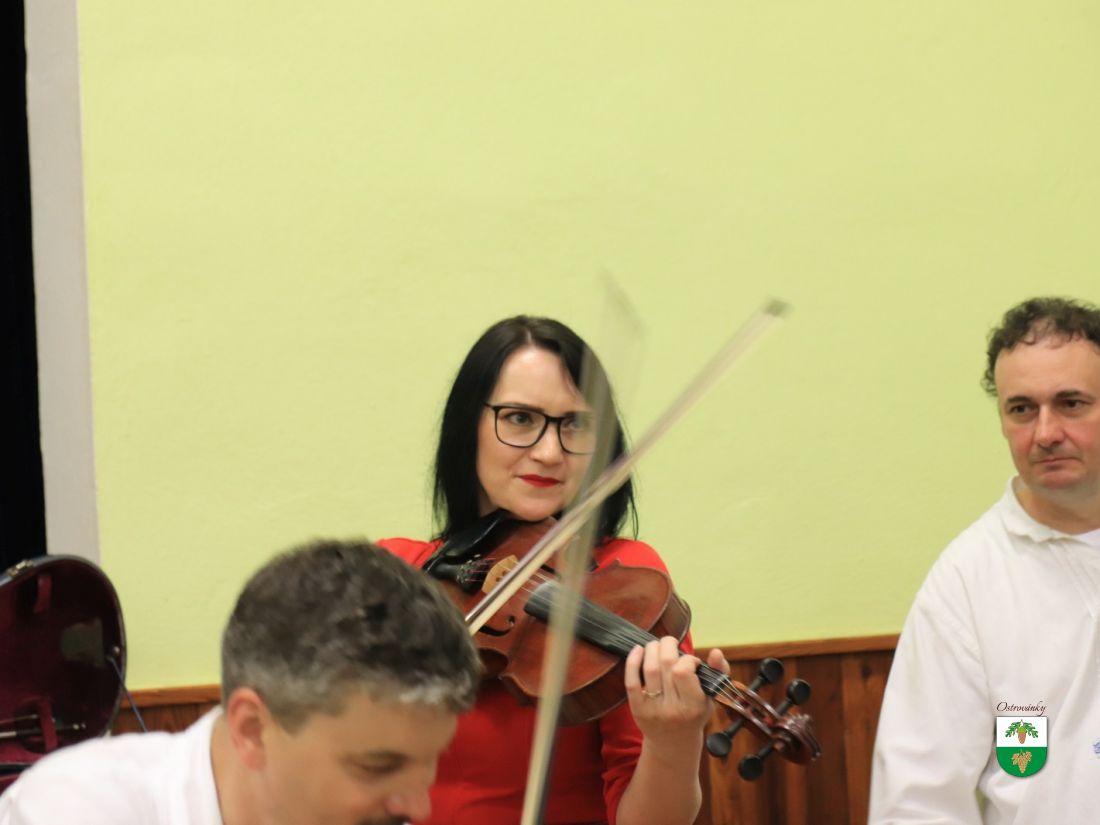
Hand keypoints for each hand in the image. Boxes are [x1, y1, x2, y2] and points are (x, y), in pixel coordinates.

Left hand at [624, 638, 729, 755]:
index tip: (691, 661)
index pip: (684, 671)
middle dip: (667, 645)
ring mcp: (652, 709)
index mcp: (693, 706)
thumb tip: (716, 651)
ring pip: (649, 668)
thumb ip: (718, 673)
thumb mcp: (711, 698)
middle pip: (665, 664)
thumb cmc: (695, 716)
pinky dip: (632, 661)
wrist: (673, 744)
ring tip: (657, 645)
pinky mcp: (637, 709)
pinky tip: (638, 649)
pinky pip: (631, 681)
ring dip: (652, 648)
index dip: (687, 658)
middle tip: (670, 643)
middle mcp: (672, 709)